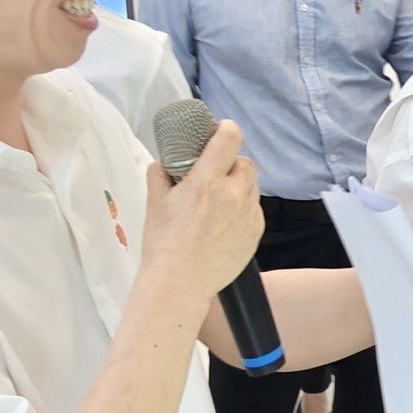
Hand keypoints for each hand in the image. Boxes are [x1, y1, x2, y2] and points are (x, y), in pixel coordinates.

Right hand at [139, 120, 262, 301]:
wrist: (180, 283)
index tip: (220, 130)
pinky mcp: (257, 231)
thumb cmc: (164, 243)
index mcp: (207, 181)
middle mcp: (233, 194)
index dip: (226, 129)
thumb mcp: (155, 202)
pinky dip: (242, 207)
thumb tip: (164, 162)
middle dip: (229, 163)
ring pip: (251, 186)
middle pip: (244, 162)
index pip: (229, 138)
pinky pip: (254, 208)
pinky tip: (224, 221)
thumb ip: (160, 174)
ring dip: (238, 185)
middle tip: (213, 174)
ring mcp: (249, 214)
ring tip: (218, 200)